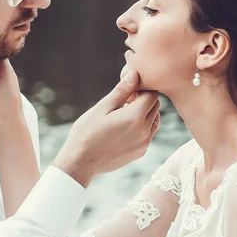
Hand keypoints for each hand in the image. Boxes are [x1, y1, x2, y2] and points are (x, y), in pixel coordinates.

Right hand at [54, 71, 159, 186]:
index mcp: (136, 116)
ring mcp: (144, 143)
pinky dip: (142, 127)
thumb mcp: (102, 108)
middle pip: (155, 106)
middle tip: (125, 102)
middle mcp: (145, 130)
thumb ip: (122, 91)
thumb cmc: (87, 132)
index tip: (127, 93)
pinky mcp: (141, 152)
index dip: (142, 89)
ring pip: (155, 120)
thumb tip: (135, 74)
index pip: (152, 94)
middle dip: (144, 100)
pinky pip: (149, 134)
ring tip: (124, 115)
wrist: (81, 162)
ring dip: (145, 113)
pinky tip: (124, 129)